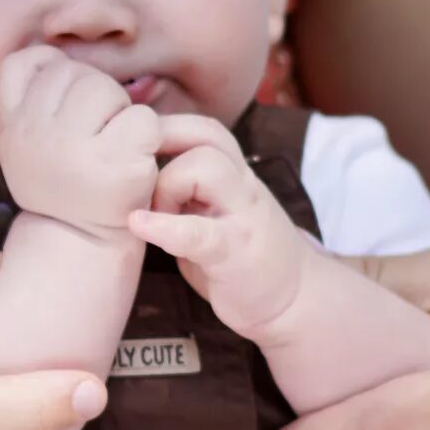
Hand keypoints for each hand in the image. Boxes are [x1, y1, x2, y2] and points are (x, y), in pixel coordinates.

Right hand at [0, 47, 159, 233]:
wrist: (83, 244)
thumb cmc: (63, 183)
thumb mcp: (26, 142)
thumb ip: (27, 95)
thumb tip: (51, 46)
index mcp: (13, 128)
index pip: (24, 62)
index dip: (50, 72)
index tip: (64, 107)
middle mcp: (36, 137)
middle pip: (75, 73)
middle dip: (95, 96)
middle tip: (96, 137)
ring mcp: (75, 151)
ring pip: (108, 90)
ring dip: (121, 113)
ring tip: (114, 147)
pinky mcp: (117, 165)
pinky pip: (143, 119)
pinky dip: (148, 137)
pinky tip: (134, 162)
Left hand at [134, 114, 305, 335]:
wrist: (297, 301)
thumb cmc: (243, 257)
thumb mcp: (217, 214)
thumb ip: (188, 192)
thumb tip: (135, 173)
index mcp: (236, 177)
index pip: (206, 129)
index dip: (166, 127)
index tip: (133, 148)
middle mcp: (243, 188)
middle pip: (208, 135)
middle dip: (163, 142)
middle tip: (135, 173)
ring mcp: (244, 217)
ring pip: (206, 168)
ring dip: (166, 185)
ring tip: (150, 213)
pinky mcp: (235, 254)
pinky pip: (196, 231)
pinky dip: (163, 226)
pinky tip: (138, 224)